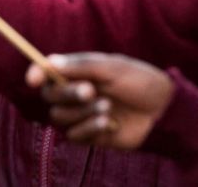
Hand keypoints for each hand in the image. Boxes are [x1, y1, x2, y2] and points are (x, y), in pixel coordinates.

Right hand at [25, 53, 173, 149]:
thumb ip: (80, 65)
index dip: (36, 73)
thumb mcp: (112, 68)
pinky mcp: (90, 135)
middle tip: (90, 90)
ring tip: (107, 106)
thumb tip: (49, 62)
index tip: (33, 79)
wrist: (164, 111)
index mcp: (78, 71)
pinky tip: (109, 123)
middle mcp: (76, 92)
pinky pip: (74, 135)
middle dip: (67, 93)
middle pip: (50, 96)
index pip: (47, 72)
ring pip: (59, 117)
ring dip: (81, 112)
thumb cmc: (140, 81)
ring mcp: (82, 114)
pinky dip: (89, 128)